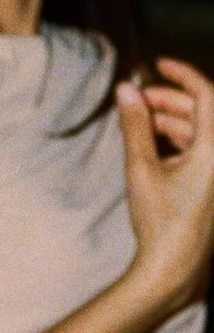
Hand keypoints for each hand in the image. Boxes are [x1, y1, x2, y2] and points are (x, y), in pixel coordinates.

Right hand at [117, 58, 213, 313]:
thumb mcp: (141, 169)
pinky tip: (152, 146)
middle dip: (170, 100)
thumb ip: (135, 126)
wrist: (175, 267)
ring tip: (139, 122)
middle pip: (203, 112)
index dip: (183, 75)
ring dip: (171, 121)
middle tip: (138, 98)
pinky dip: (178, 141)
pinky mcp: (213, 186)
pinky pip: (201, 150)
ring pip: (201, 131)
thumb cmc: (160, 221)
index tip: (159, 65)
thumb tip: (126, 89)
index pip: (207, 95)